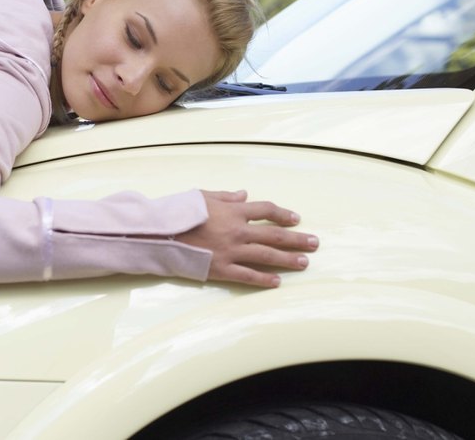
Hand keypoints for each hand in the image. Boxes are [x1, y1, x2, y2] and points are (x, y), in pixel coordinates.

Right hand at [175, 190, 318, 287]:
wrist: (159, 234)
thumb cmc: (178, 212)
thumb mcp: (202, 196)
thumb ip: (226, 197)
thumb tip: (245, 194)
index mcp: (233, 211)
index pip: (266, 211)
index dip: (283, 214)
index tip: (296, 219)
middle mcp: (237, 231)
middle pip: (274, 235)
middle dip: (297, 239)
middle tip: (315, 243)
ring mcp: (231, 251)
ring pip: (267, 255)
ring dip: (288, 259)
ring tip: (304, 262)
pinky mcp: (221, 269)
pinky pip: (248, 275)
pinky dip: (264, 278)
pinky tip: (277, 281)